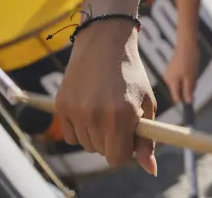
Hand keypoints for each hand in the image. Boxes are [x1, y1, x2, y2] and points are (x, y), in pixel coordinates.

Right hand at [56, 21, 157, 174]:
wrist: (105, 42)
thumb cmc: (131, 73)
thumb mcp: (146, 102)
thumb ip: (147, 139)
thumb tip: (150, 170)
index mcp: (122, 115)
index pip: (117, 158)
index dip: (124, 149)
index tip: (128, 136)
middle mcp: (96, 115)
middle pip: (101, 152)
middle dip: (111, 140)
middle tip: (117, 116)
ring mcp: (76, 111)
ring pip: (85, 144)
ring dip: (95, 134)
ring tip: (104, 108)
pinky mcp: (60, 106)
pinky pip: (70, 135)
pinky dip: (79, 128)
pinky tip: (89, 107)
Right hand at [163, 42, 199, 105]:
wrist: (187, 43)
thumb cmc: (188, 59)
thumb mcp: (191, 77)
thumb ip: (188, 90)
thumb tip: (188, 101)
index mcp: (172, 82)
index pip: (176, 98)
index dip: (184, 100)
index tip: (192, 100)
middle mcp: (168, 79)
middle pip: (179, 90)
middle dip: (188, 88)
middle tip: (194, 80)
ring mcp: (170, 73)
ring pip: (181, 83)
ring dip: (188, 81)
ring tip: (193, 72)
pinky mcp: (173, 68)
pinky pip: (181, 77)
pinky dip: (187, 75)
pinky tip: (191, 68)